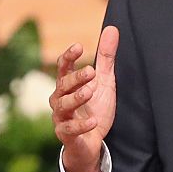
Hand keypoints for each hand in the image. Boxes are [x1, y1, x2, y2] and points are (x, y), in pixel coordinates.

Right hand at [52, 26, 118, 171]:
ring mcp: (61, 118)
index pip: (62, 67)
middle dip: (75, 78)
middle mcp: (60, 100)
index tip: (79, 47)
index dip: (69, 57)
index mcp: (67, 85)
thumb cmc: (94, 109)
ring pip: (62, 105)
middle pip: (62, 85)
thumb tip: (112, 28)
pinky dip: (81, 125)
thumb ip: (106, 58)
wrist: (93, 143)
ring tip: (90, 91)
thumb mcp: (104, 82)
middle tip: (91, 71)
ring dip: (76, 97)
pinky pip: (69, 129)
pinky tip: (93, 121)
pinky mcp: (66, 135)